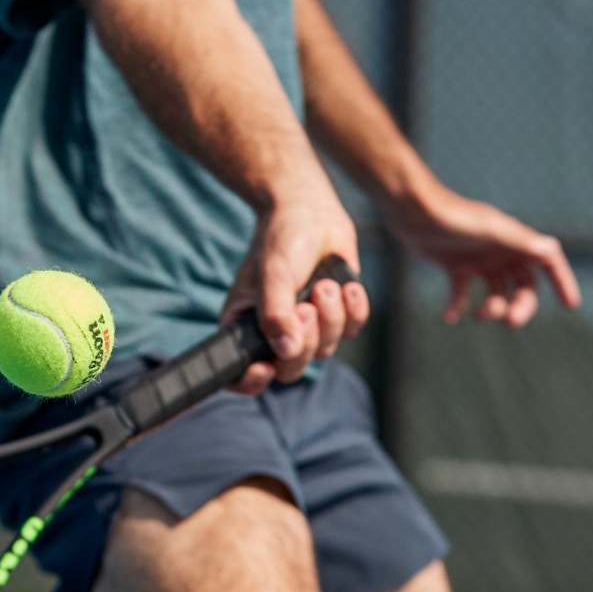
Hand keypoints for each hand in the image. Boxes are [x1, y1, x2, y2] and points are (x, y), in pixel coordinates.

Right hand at [223, 174, 369, 392]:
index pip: (238, 374)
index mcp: (245, 326)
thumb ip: (275, 314)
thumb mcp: (272, 273)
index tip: (265, 367)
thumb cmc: (281, 238)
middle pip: (291, 368)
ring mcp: (307, 327)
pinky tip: (347, 284)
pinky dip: (353, 309)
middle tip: (306, 307)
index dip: (250, 382)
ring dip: (331, 317)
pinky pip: (351, 330)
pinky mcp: (337, 315)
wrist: (312, 210)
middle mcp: (274, 333)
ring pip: (325, 350)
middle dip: (305, 339)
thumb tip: (286, 352)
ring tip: (325, 284)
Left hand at [389, 185, 579, 327]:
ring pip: (497, 292)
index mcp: (514, 239)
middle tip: (511, 323)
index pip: (548, 261)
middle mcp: (500, 249)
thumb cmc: (453, 217)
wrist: (413, 210)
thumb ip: (519, 241)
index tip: (570, 305)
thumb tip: (551, 250)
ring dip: (493, 308)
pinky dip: (458, 306)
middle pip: (524, 285)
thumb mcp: (489, 230)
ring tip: (478, 316)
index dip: (562, 280)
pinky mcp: (455, 265)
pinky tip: (449, 317)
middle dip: (521, 306)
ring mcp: (478, 259)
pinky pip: (462, 293)